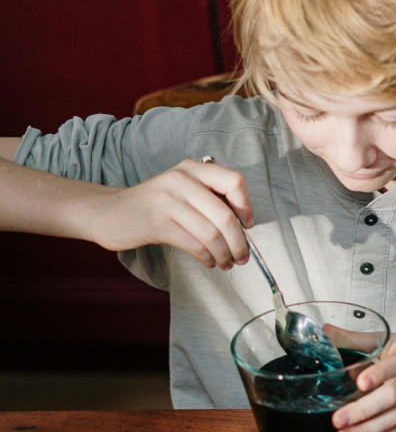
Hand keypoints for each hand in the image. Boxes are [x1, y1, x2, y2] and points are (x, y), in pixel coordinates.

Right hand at [80, 158, 252, 269]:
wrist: (109, 212)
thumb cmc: (155, 205)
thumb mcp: (182, 189)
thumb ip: (210, 198)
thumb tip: (244, 225)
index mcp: (193, 169)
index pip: (234, 181)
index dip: (246, 206)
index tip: (248, 225)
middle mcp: (181, 180)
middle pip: (225, 216)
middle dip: (239, 242)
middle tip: (242, 257)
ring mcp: (168, 200)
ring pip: (211, 234)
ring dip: (224, 254)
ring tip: (227, 262)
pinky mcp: (157, 223)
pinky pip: (194, 244)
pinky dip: (207, 257)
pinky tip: (209, 261)